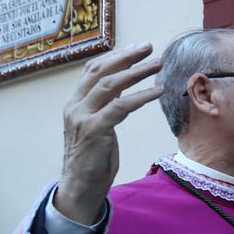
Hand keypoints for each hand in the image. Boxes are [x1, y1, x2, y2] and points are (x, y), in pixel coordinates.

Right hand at [56, 44, 163, 225]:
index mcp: (75, 103)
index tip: (135, 48)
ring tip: (158, 64)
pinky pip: (121, 107)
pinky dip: (141, 96)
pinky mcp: (95, 130)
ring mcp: (83, 117)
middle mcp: (75, 106)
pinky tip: (158, 90)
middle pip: (101, 72)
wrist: (81, 187)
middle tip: (148, 47)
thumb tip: (121, 92)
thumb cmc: (93, 159)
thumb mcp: (98, 127)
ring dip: (137, 72)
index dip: (114, 57)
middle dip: (126, 57)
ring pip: (111, 85)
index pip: (92, 71)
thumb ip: (105, 108)